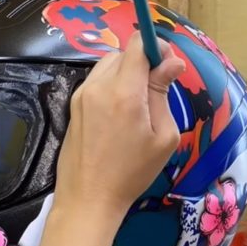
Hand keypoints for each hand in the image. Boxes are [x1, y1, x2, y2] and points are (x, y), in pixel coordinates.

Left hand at [52, 32, 185, 217]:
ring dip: (126, 74)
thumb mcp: (162, 137)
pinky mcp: (73, 105)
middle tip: (157, 90)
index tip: (168, 66)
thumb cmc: (132, 173)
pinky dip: (112, 86)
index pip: (137, 45)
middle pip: (123, 53)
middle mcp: (98, 86)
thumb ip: (163, 94)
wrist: (88, 199)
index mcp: (123, 92)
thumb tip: (172, 63)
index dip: (156, 48)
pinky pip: (97, 82)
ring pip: (108, 65)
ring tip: (138, 105)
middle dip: (143, 63)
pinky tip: (120, 115)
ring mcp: (81, 95)